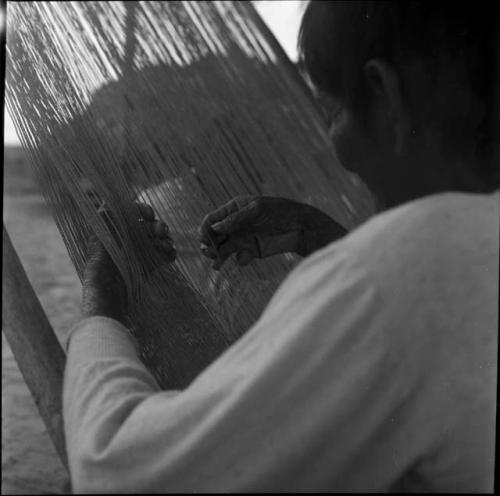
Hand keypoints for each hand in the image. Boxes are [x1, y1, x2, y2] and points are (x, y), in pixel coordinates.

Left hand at [82, 202, 175, 321]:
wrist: (108, 289)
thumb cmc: (102, 259)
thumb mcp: (101, 231)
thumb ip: (105, 214)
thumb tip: (103, 198)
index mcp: (115, 230)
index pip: (132, 214)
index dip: (142, 211)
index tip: (149, 214)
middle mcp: (127, 240)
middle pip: (148, 227)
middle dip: (158, 227)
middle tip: (163, 231)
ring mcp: (138, 254)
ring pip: (158, 241)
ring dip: (165, 241)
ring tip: (168, 246)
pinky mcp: (147, 268)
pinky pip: (162, 257)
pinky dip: (168, 254)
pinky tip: (170, 255)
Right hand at [199, 196, 346, 269]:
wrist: (301, 226)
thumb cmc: (279, 211)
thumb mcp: (257, 210)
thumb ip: (235, 219)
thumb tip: (214, 228)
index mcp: (233, 209)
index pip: (212, 219)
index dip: (205, 229)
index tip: (204, 238)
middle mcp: (234, 224)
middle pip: (214, 236)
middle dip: (209, 245)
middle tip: (209, 252)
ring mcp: (242, 238)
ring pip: (222, 249)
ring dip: (217, 257)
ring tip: (216, 265)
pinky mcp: (251, 251)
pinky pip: (238, 257)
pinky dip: (239, 260)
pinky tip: (245, 258)